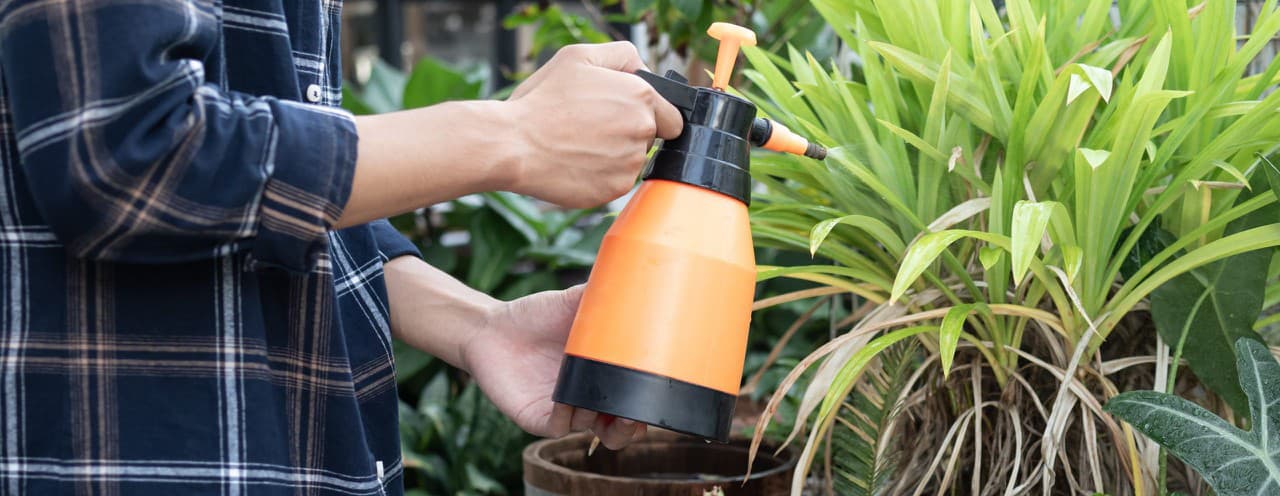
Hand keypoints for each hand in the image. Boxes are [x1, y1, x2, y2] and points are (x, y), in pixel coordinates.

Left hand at [462, 285, 645, 449]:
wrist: (491, 327)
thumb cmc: (535, 316)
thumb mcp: (572, 302)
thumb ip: (601, 294)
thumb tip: (634, 274)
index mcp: (600, 375)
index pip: (632, 401)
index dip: (647, 407)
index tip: (660, 396)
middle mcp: (584, 398)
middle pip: (616, 429)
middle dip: (629, 429)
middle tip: (634, 416)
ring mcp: (561, 410)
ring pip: (589, 430)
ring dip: (597, 419)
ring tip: (596, 400)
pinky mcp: (535, 416)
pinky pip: (556, 427)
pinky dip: (565, 418)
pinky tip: (565, 401)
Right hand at [503, 42, 683, 207]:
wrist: (514, 145)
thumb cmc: (543, 101)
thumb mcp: (578, 56)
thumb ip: (621, 55)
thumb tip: (642, 67)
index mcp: (641, 97)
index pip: (673, 117)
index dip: (653, 115)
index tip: (626, 116)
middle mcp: (642, 131)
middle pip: (650, 138)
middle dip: (627, 132)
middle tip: (591, 127)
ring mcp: (629, 164)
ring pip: (631, 161)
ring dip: (613, 154)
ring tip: (578, 144)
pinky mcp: (614, 189)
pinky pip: (615, 181)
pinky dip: (599, 175)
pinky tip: (575, 162)